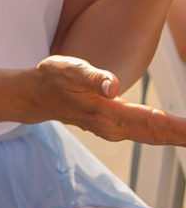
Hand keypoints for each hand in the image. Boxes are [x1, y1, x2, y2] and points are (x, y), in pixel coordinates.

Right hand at [25, 54, 185, 144]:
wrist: (36, 96)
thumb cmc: (52, 79)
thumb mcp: (67, 69)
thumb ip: (91, 76)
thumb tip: (113, 84)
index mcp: (106, 113)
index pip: (150, 121)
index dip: (177, 126)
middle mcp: (114, 127)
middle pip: (158, 135)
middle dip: (185, 137)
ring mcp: (115, 131)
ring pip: (155, 137)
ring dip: (179, 138)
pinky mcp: (116, 128)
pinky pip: (148, 134)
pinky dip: (167, 135)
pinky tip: (178, 133)